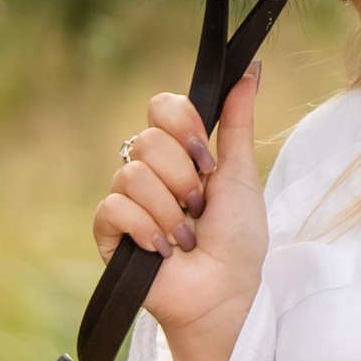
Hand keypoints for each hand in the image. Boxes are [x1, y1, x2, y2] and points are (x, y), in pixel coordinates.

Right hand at [91, 68, 266, 360]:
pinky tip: (163, 250)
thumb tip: (251, 67)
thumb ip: (239, 120)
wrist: (227, 293)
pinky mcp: (109, 235)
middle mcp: (148, 171)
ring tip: (187, 235)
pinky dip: (146, 228)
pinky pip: (113, 208)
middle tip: (200, 206)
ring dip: (170, 210)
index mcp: (179, 152)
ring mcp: (126, 202)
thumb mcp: (242, 173)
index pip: (160, 106)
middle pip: (147, 141)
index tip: (206, 154)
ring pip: (131, 174)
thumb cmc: (239, 240)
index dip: (182, 124)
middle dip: (185, 178)